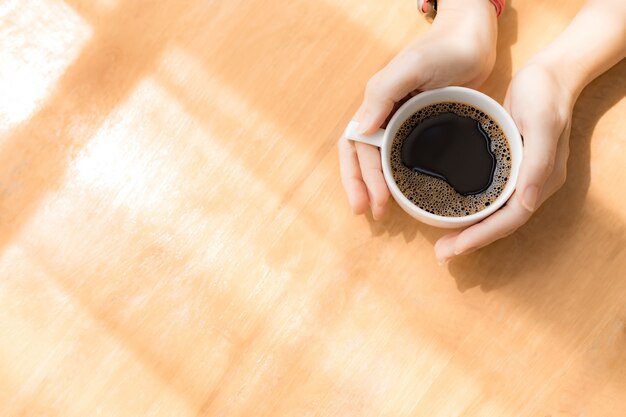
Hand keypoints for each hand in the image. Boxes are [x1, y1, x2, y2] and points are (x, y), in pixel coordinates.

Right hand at [339, 0, 497, 218]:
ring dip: (377, 185)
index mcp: (376, 103)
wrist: (475, 38)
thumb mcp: (412, 67)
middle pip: (362, 156)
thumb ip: (383, 93)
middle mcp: (385, 114)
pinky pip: (403, 155)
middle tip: (374, 214)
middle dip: (363, 186)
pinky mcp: (423, 126)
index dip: (360, 176)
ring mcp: (403, 121)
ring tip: (382, 210)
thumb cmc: (445, 48)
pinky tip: (406, 190)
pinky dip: (399, 175)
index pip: (357, 146)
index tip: (372, 203)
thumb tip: (359, 130)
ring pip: (381, 159)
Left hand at [435, 62, 575, 262]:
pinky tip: (452, 211)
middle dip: (471, 241)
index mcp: (541, 180)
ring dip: (469, 230)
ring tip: (443, 242)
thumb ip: (537, 163)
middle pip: (499, 223)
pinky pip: (489, 196)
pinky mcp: (509, 166)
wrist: (549, 73)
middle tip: (441, 254)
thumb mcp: (541, 124)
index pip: (509, 220)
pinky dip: (471, 209)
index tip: (455, 248)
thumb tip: (527, 202)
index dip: (482, 236)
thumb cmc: (544, 95)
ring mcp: (521, 176)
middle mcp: (531, 184)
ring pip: (493, 213)